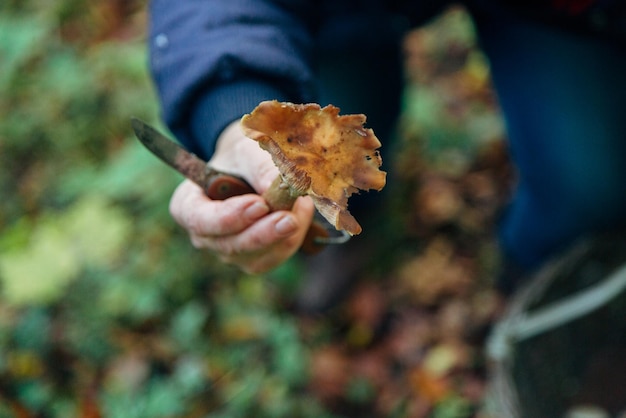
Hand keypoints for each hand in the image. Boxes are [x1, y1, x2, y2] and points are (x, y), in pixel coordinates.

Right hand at [169, 120, 314, 272]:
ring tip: (301, 204)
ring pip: (255, 257)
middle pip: (231, 246)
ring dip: (283, 235)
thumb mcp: (247, 151)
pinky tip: (301, 215)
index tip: (259, 204)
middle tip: (289, 218)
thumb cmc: (241, 157)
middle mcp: (204, 236)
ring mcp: (228, 252)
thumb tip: (275, 186)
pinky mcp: (253, 259)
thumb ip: (259, 167)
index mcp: (188, 206)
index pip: (201, 220)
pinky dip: (291, 239)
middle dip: (263, 233)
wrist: (251, 169)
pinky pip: (274, 257)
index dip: (230, 217)